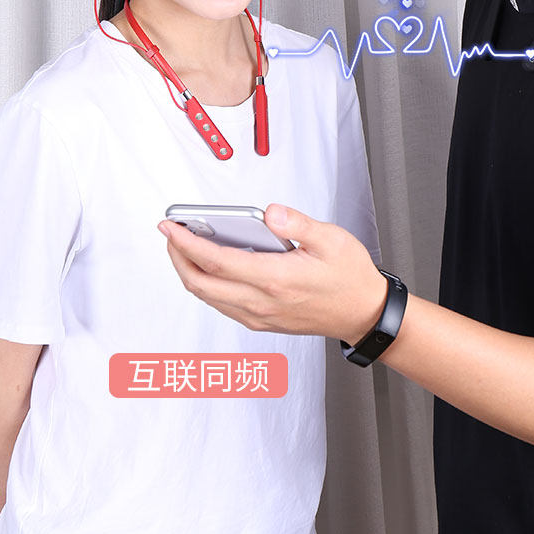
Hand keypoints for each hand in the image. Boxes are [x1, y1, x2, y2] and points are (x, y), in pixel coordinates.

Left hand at [158, 204, 387, 342]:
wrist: (363, 313)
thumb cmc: (349, 277)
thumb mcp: (331, 239)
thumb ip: (297, 223)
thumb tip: (269, 212)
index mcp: (275, 279)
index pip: (216, 262)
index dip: (187, 243)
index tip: (170, 226)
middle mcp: (262, 302)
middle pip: (202, 284)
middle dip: (177, 258)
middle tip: (170, 234)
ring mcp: (260, 316)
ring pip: (209, 297)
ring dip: (190, 272)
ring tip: (184, 246)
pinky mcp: (262, 321)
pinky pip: (223, 305)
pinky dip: (207, 286)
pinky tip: (210, 267)